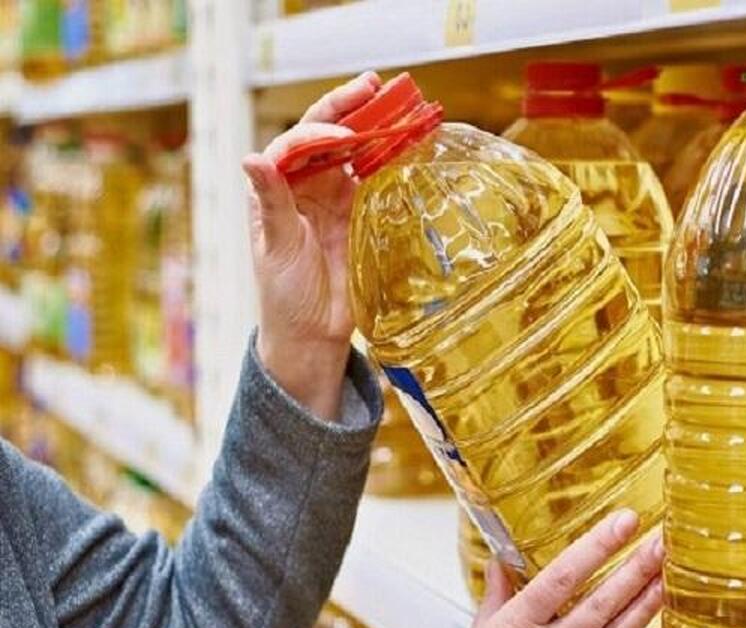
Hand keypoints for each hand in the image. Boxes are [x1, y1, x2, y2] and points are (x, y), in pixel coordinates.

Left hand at [242, 70, 382, 420]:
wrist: (313, 335)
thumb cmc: (282, 294)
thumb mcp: (276, 246)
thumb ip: (271, 201)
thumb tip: (252, 158)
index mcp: (274, 186)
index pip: (297, 141)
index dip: (320, 130)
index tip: (344, 134)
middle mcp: (303, 184)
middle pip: (326, 133)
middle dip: (349, 108)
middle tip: (375, 86)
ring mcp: (332, 198)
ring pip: (353, 151)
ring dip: (373, 127)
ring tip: (396, 106)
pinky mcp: (357, 215)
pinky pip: (373, 179)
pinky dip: (388, 160)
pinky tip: (404, 145)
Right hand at [431, 509, 664, 627]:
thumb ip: (497, 597)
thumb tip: (501, 562)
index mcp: (514, 627)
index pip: (561, 576)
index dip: (596, 547)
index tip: (625, 522)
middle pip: (598, 604)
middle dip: (635, 571)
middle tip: (664, 543)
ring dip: (645, 608)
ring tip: (670, 579)